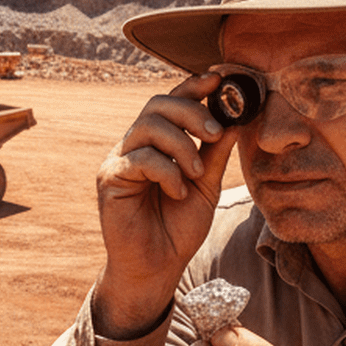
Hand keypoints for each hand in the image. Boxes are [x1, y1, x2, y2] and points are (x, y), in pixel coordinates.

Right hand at [92, 73, 235, 337]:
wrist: (158, 267)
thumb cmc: (178, 228)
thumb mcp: (206, 186)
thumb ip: (216, 153)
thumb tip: (236, 118)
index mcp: (158, 143)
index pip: (173, 102)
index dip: (194, 86)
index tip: (220, 78)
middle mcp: (135, 145)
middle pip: (158, 104)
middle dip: (191, 112)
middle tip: (215, 133)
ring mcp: (119, 160)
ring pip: (148, 125)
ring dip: (181, 145)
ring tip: (196, 172)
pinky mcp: (109, 179)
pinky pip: (139, 158)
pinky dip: (166, 171)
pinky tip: (177, 192)